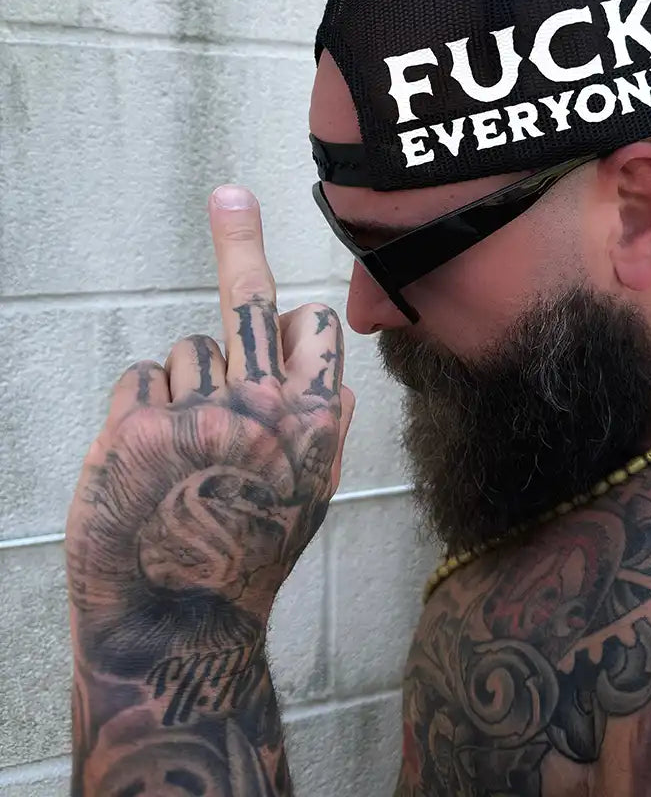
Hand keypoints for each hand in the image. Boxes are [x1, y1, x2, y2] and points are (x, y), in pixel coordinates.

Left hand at [66, 184, 353, 675]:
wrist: (177, 628)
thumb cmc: (248, 558)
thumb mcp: (312, 502)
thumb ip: (328, 436)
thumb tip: (340, 381)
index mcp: (313, 423)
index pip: (316, 327)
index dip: (304, 324)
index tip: (300, 308)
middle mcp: (262, 409)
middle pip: (251, 299)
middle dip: (241, 237)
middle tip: (229, 195)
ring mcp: (197, 414)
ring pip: (187, 348)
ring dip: (185, 383)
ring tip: (184, 447)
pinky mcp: (136, 427)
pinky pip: (139, 377)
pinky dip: (142, 405)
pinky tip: (150, 455)